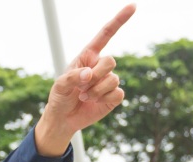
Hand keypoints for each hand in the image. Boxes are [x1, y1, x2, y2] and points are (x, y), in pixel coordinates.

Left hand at [34, 3, 135, 155]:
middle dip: (96, 75)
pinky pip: (118, 93)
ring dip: (96, 90)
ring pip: (113, 79)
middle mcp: (100, 66)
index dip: (119, 20)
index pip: (106, 34)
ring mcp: (108, 81)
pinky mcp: (113, 96)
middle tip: (81, 86)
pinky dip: (104, 99)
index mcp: (88, 56)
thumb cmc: (60, 97)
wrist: (63, 118)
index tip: (133, 6)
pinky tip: (94, 102)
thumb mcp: (60, 85)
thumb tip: (89, 74)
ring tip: (83, 96)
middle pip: (111, 61)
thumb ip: (73, 76)